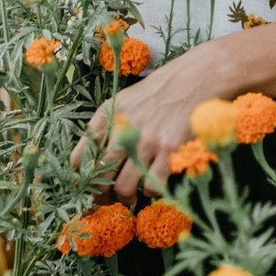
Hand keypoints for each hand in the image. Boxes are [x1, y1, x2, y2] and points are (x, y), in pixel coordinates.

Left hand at [70, 39, 238, 205]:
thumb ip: (108, 127)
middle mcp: (123, 128)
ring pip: (123, 188)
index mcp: (108, 114)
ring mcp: (147, 140)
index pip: (79, 158)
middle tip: (108, 197)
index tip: (89, 184)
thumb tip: (92, 163)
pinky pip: (151, 187)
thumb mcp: (126, 100)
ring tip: (131, 195)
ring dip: (125, 197)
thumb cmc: (160, 92)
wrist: (196, 78)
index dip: (82, 177)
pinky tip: (153, 181)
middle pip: (100, 177)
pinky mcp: (169, 150)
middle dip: (101, 194)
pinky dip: (150, 191)